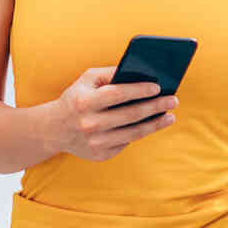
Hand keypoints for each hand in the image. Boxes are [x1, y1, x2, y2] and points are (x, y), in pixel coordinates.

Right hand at [43, 67, 176, 162]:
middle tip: (173, 100)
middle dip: (154, 107)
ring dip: (155, 124)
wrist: (53, 129)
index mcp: (84, 102)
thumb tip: (140, 72)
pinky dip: (140, 133)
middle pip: (130, 115)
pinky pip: (127, 142)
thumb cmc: (76, 98)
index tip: (158, 86)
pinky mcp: (100, 155)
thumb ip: (110, 73)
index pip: (117, 94)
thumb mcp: (86, 80)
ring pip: (133, 133)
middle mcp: (89, 124)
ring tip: (170, 116)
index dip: (139, 89)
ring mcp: (95, 142)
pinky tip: (152, 125)